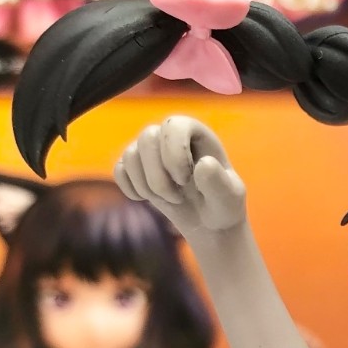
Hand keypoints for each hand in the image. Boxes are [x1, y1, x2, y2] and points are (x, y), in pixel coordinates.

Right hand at [115, 116, 246, 241]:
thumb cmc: (222, 205)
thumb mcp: (228, 198)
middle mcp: (170, 136)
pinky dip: (131, 188)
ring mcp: (151, 151)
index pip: (174, 125)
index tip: (185, 180)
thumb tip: (202, 165)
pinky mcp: (135, 167)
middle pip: (147, 137)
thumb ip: (219, 182)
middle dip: (158, 176)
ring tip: (170, 200)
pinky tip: (147, 200)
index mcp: (196, 134)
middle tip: (177, 198)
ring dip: (146, 186)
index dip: (174, 152)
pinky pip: (119, 170)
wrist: (208, 222)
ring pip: (130, 155)